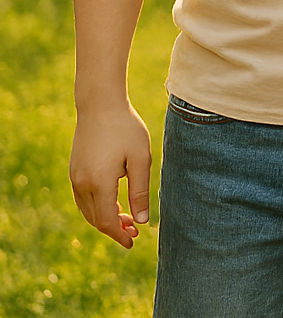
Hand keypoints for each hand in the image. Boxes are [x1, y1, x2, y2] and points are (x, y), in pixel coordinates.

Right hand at [69, 103, 151, 247]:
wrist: (100, 106)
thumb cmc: (125, 129)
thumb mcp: (141, 159)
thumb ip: (140, 191)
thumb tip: (142, 220)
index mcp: (99, 183)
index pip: (106, 221)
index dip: (119, 235)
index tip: (133, 242)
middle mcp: (82, 184)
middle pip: (95, 219)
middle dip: (114, 229)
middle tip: (135, 231)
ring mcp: (75, 177)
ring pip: (87, 210)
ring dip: (105, 219)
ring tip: (127, 220)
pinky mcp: (74, 171)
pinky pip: (83, 199)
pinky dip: (96, 208)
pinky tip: (113, 205)